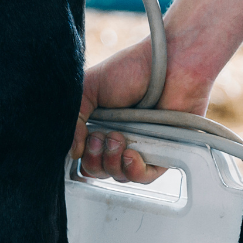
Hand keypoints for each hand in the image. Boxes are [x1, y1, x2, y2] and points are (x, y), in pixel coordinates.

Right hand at [70, 39, 211, 182]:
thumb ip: (74, 118)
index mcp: (100, 125)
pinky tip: (131, 155)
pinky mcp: (161, 154)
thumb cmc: (132, 69)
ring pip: (118, 176)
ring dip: (113, 163)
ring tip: (118, 138)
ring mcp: (140, 147)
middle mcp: (118, 139)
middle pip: (98, 171)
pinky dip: (134, 171)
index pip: (83, 156)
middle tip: (102, 137)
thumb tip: (73, 152)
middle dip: (95, 159)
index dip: (81, 155)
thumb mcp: (89, 87)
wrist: (169, 63)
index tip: (85, 139)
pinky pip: (144, 178)